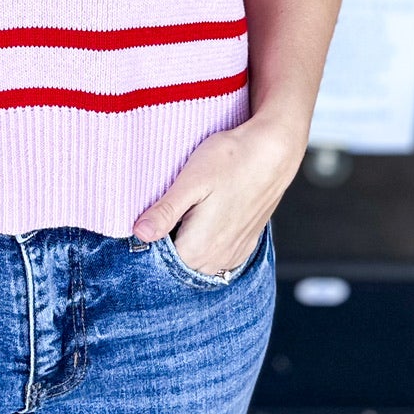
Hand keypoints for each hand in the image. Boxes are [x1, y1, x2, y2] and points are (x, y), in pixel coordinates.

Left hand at [132, 118, 302, 276]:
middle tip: (168, 208)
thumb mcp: (191, 181)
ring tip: (187, 211)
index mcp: (198, 248)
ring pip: (197, 261)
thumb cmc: (232, 159)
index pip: (159, 260)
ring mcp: (233, 253)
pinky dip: (206, 243)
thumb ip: (165, 212)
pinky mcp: (245, 244)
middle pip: (178, 263)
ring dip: (187, 243)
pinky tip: (204, 218)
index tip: (150, 216)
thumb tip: (140, 233)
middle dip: (167, 242)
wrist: (273, 151)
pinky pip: (216, 256)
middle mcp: (217, 259)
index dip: (149, 239)